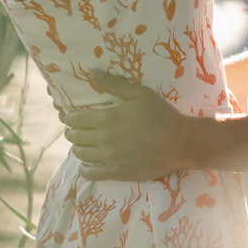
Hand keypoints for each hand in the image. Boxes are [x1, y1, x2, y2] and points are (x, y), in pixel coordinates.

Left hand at [60, 70, 202, 180]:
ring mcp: (108, 158)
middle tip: (74, 130)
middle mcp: (103, 139)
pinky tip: (86, 165)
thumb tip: (92, 73)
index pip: (76, 119)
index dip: (69, 118)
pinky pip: (90, 173)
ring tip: (80, 145)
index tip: (69, 117)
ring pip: (80, 154)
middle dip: (72, 132)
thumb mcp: (139, 93)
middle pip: (75, 137)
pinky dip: (84, 169)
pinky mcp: (116, 172)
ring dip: (77, 148)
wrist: (179, 143)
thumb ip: (114, 84)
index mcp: (106, 118)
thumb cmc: (161, 115)